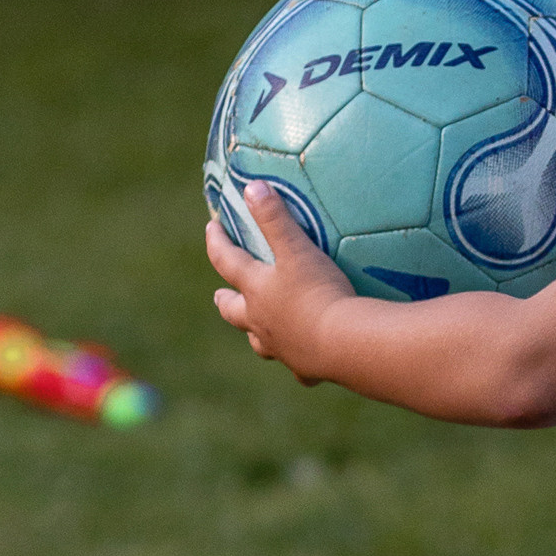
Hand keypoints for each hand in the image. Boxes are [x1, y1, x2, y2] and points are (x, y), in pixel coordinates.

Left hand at [207, 184, 351, 379]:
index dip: (217, 242)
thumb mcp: (297, 249)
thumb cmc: (319, 292)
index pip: (227, 262)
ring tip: (257, 330)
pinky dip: (299, 361)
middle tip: (219, 295)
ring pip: (259, 342)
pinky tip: (306, 362)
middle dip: (225, 300)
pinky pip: (298, 367)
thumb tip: (251, 187)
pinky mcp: (306, 367)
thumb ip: (275, 217)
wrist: (344, 343)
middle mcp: (261, 322)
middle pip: (233, 311)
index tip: (211, 228)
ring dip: (255, 333)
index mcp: (256, 291)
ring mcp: (281, 348)